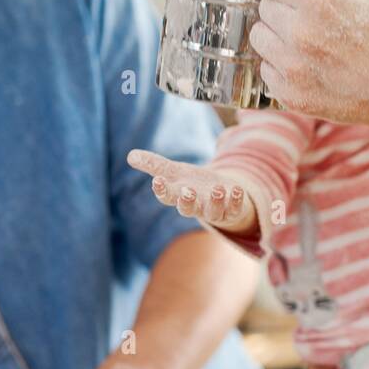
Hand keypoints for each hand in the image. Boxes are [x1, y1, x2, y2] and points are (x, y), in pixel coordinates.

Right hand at [126, 149, 255, 233]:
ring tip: (218, 190)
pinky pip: (235, 208)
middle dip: (188, 202)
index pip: (167, 197)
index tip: (157, 181)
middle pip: (189, 209)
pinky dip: (236, 200)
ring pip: (213, 212)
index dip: (162, 191)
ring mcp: (215, 210)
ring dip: (216, 202)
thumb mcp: (175, 172)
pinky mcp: (233, 210)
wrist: (222, 196)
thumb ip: (155, 165)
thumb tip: (130, 155)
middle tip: (187, 192)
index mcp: (179, 196)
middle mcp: (196, 206)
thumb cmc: (193, 184)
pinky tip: (238, 190)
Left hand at [250, 0, 368, 128]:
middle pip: (264, 7)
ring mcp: (293, 68)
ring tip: (313, 44)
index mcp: (318, 0)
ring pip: (260, 38)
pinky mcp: (291, 95)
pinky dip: (283, 66)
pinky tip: (312, 66)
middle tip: (316, 20)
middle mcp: (301, 34)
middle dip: (284, 8)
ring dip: (279, 37)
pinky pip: (266, 69)